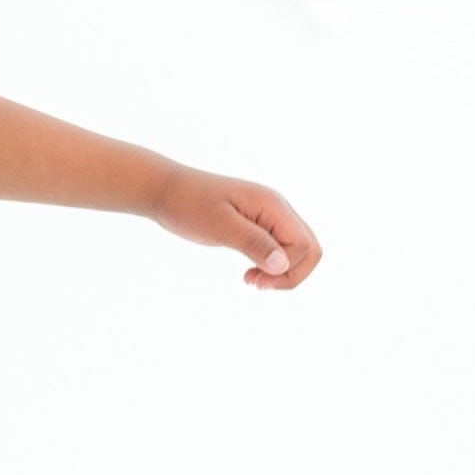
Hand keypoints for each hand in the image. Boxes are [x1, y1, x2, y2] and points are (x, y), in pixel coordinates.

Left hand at [148, 166, 322, 290]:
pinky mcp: (257, 226)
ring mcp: (269, 217)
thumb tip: (282, 265)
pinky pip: (279, 249)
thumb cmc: (188, 205)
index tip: (253, 280)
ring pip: (296, 251)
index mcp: (272, 205)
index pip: (304, 246)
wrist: (166, 190)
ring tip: (251, 281)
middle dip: (290, 274)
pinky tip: (248, 275)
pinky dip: (270, 267)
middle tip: (256, 285)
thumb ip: (252, 242)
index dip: (287, 270)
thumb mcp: (218, 226)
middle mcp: (277, 209)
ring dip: (281, 273)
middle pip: (309, 249)